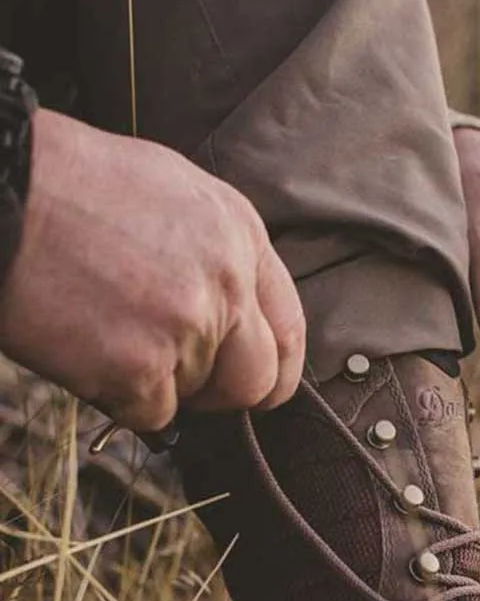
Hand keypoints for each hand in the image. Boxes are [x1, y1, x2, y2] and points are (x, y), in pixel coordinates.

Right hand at [0, 109, 305, 431]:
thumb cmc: (68, 186)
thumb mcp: (172, 193)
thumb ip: (218, 257)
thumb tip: (236, 321)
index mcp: (241, 235)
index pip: (289, 329)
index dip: (276, 370)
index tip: (260, 387)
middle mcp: (227, 283)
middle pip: (256, 381)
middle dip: (222, 394)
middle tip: (179, 381)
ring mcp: (187, 327)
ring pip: (193, 396)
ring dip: (153, 382)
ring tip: (104, 327)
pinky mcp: (141, 367)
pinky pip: (149, 414)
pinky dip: (118, 397)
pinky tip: (85, 348)